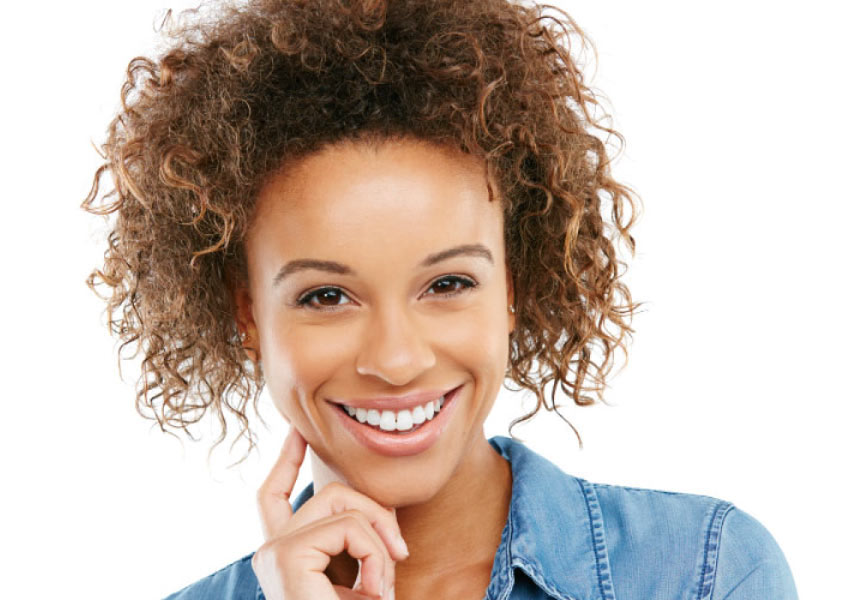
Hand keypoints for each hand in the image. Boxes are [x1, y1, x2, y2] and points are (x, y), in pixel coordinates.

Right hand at [251, 427, 408, 598]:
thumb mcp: (361, 578)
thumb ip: (361, 541)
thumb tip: (385, 505)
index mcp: (283, 554)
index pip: (274, 496)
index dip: (287, 460)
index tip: (298, 432)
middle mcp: (270, 550)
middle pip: (328, 493)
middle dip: (375, 511)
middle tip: (400, 553)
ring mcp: (274, 551)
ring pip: (341, 500)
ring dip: (379, 540)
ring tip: (384, 586)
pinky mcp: (287, 555)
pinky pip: (348, 525)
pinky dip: (375, 555)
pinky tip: (374, 592)